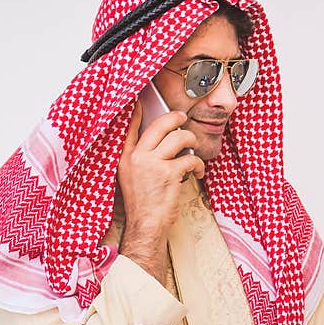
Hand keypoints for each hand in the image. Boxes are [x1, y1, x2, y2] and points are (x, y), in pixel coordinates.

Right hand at [116, 102, 205, 283]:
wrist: (146, 225)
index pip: (129, 127)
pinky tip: (198, 172)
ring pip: (180, 138)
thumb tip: (160, 142)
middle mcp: (137, 157)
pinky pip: (191, 158)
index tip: (141, 99)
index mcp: (125, 156)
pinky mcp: (169, 174)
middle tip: (183, 120)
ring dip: (192, 142)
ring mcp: (153, 164)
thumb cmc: (142, 204)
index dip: (136, 110)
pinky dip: (199, 165)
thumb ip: (139, 158)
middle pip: (161, 124)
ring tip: (193, 152)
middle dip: (176, 118)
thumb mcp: (130, 177)